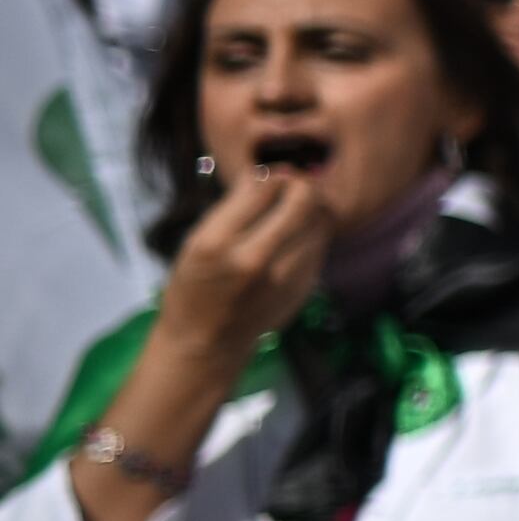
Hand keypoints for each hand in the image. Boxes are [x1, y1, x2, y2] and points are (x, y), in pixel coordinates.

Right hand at [73, 171, 332, 520]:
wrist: (205, 345)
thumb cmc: (194, 289)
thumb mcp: (197, 243)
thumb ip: (236, 211)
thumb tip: (274, 176)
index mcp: (216, 243)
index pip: (263, 186)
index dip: (271, 176)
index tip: (268, 178)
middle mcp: (253, 259)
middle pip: (303, 200)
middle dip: (301, 185)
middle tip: (291, 187)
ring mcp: (283, 277)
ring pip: (321, 220)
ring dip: (313, 207)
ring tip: (296, 210)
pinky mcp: (304, 289)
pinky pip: (321, 246)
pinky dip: (314, 234)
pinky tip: (296, 239)